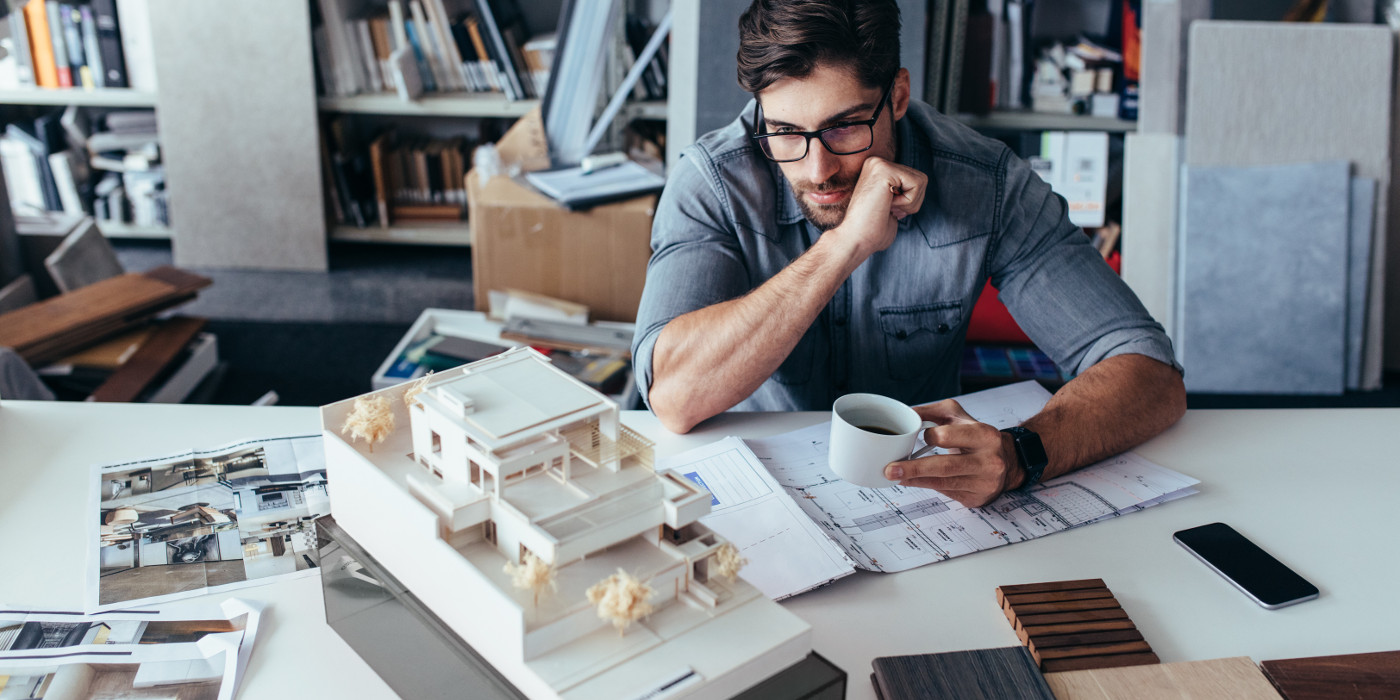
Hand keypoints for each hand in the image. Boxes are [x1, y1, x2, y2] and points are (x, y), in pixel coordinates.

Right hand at [832, 156, 927, 257]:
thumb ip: (903, 192)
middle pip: (921, 179)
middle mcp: (876, 162)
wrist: (855, 240)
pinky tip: (887, 205)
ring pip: (921, 180)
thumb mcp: (892, 205)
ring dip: (909, 203)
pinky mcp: (884, 169)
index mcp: (878, 170)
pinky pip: (917, 184)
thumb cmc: (872, 232)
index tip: (887, 210)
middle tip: (887, 210)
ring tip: (886, 208)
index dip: (909, 202)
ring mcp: (879, 163)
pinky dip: (908, 202)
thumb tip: (918, 184)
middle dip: (911, 202)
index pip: (915, 180)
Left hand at [882, 399, 1021, 507]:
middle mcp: (988, 460)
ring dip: (915, 480)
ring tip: (895, 476)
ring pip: (943, 483)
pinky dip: (927, 486)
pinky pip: (946, 493)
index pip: (947, 436)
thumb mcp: (958, 416)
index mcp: (984, 435)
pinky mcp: (976, 497)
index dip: (929, 436)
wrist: (1008, 461)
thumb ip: (931, 412)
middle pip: (945, 465)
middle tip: (890, 469)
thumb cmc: (977, 436)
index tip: (918, 437)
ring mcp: (984, 482)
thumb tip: (906, 414)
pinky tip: (912, 482)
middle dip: (914, 468)